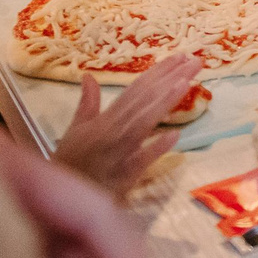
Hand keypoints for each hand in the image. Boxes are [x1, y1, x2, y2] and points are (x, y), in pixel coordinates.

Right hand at [53, 54, 203, 199]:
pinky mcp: (124, 177)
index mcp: (104, 119)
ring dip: (165, 102)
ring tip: (187, 83)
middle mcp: (113, 131)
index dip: (158, 71)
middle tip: (196, 60)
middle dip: (170, 78)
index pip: (136, 89)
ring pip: (144, 123)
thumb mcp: (75, 130)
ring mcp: (119, 153)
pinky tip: (175, 135)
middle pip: (145, 101)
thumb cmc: (70, 164)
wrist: (61, 201)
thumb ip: (87, 103)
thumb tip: (88, 76)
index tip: (180, 56)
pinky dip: (156, 148)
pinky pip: (141, 161)